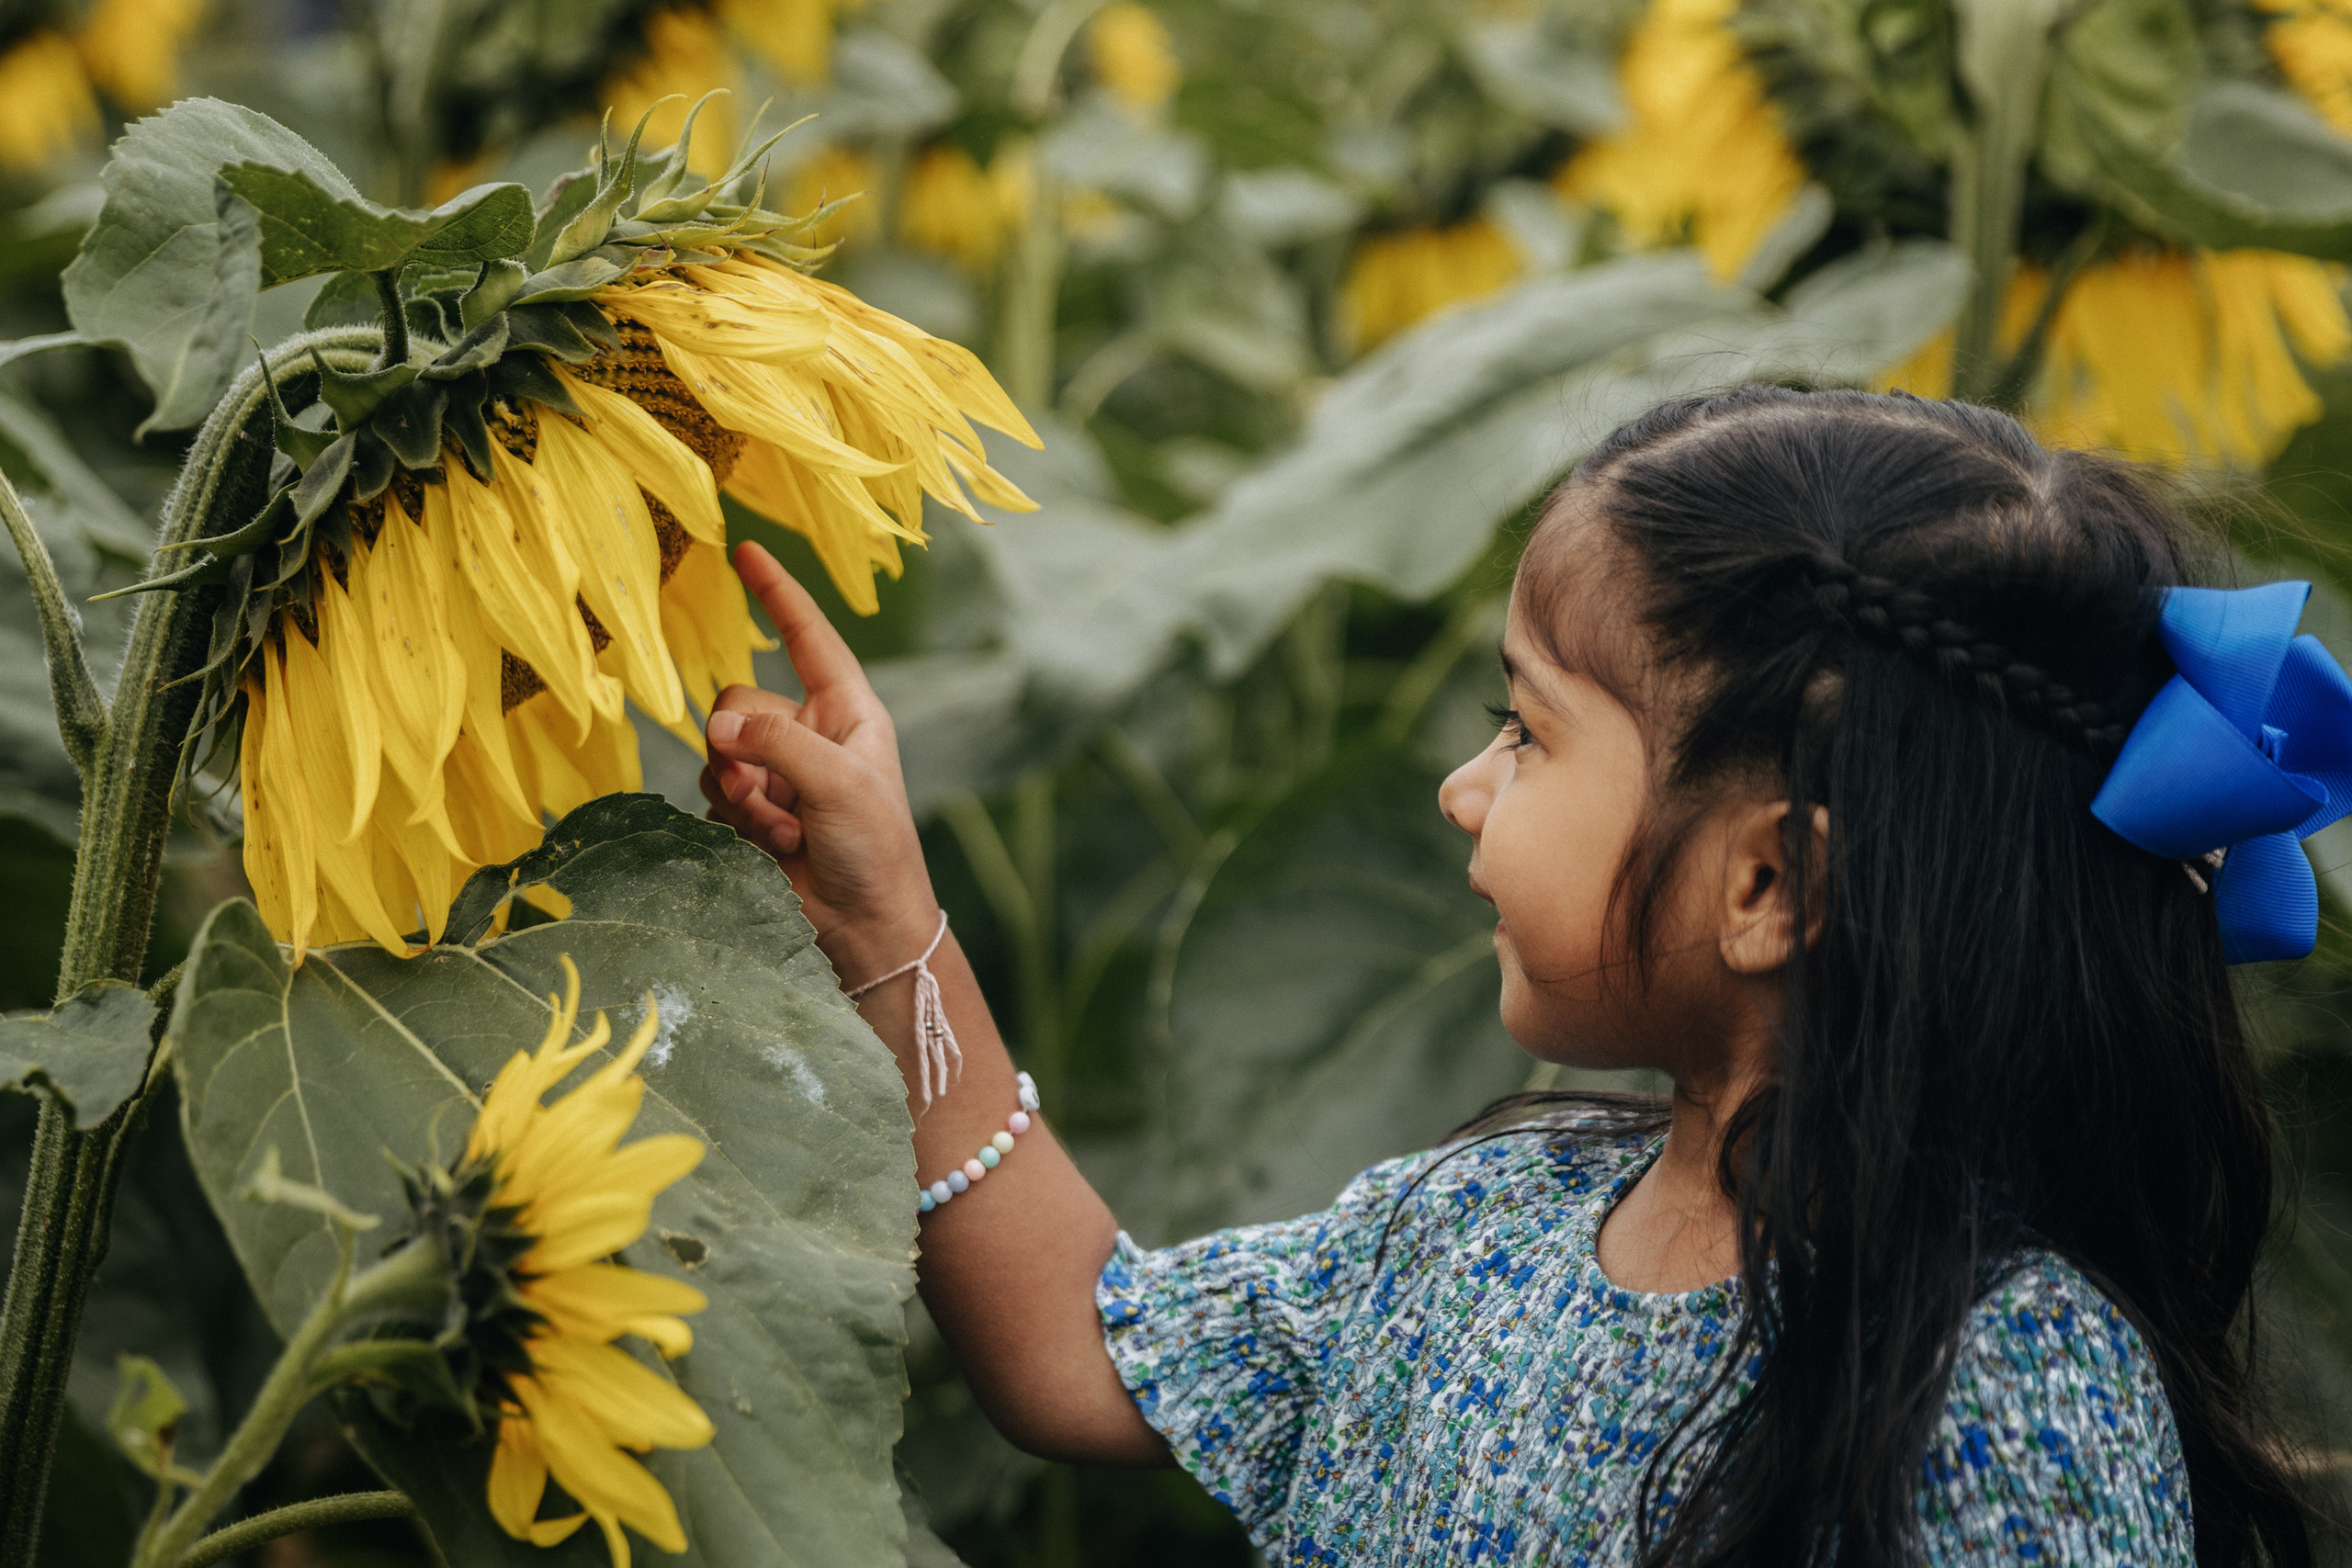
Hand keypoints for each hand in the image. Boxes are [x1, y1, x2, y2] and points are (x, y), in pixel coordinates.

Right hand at [700, 541, 938, 978]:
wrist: (865, 929)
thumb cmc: (875, 850)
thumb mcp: (840, 782)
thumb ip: (778, 742)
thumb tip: (716, 728)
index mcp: (847, 710)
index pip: (807, 636)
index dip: (777, 593)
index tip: (747, 550)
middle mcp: (808, 733)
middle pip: (738, 700)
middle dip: (746, 748)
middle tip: (776, 797)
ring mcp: (776, 773)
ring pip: (718, 751)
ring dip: (744, 795)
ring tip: (784, 831)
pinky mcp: (751, 813)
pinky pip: (713, 795)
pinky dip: (736, 822)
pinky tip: (772, 849)